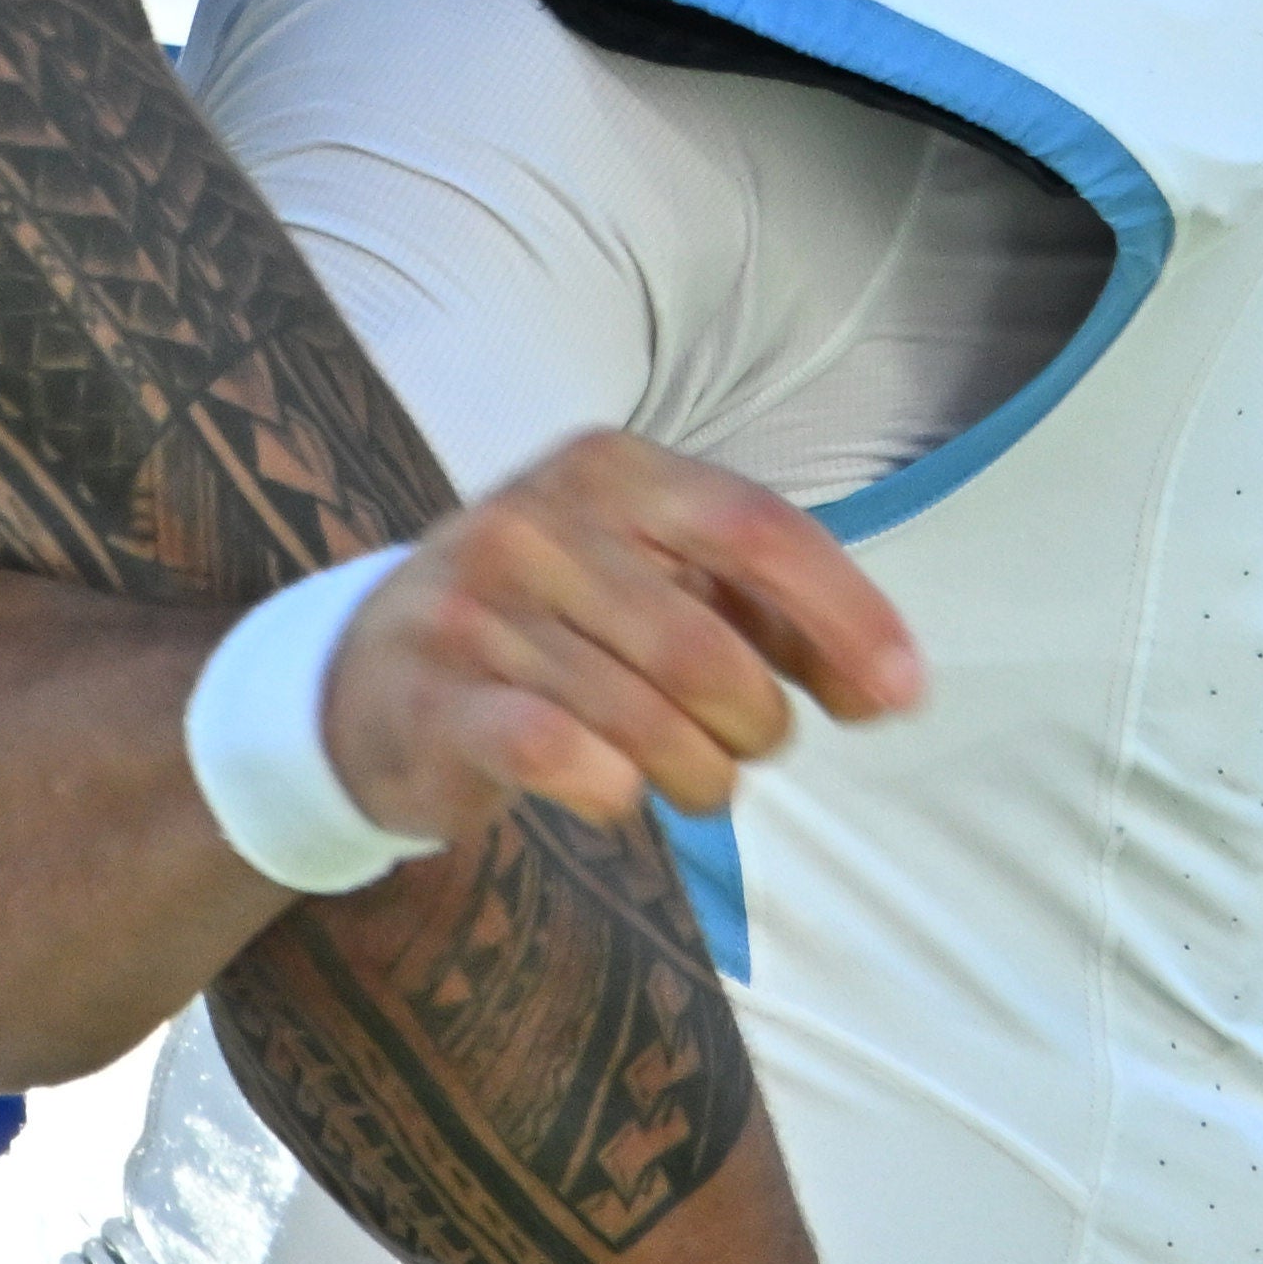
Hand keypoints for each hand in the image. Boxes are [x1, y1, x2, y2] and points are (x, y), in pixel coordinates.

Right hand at [322, 434, 927, 845]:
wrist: (361, 678)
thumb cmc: (549, 629)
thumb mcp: (652, 584)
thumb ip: (767, 617)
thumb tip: (889, 686)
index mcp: (609, 469)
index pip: (756, 530)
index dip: (843, 616)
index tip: (901, 694)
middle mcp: (536, 520)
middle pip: (709, 649)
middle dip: (757, 725)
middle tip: (743, 748)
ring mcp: (475, 608)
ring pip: (648, 722)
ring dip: (699, 778)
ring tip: (691, 782)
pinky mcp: (434, 698)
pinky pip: (566, 760)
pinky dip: (616, 793)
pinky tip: (613, 793)